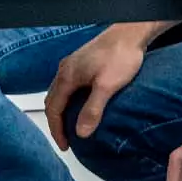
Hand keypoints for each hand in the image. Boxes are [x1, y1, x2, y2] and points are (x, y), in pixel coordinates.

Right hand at [45, 24, 156, 145]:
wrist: (129, 33)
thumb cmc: (120, 56)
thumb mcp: (107, 86)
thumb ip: (92, 110)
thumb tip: (81, 133)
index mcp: (66, 77)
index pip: (53, 110)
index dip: (57, 130)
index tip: (65, 146)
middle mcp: (64, 70)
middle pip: (52, 101)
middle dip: (56, 123)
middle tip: (65, 140)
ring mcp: (71, 65)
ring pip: (58, 93)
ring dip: (61, 111)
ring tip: (71, 126)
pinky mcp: (80, 63)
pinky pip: (67, 86)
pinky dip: (68, 101)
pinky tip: (80, 106)